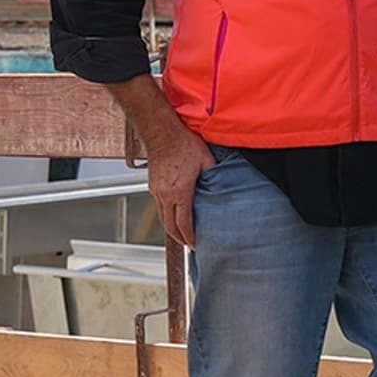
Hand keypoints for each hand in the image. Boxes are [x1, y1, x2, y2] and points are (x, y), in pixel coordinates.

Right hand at [140, 122, 215, 245]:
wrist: (161, 132)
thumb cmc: (182, 143)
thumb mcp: (206, 160)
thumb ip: (215, 175)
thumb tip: (223, 184)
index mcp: (180, 192)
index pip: (183, 223)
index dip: (189, 237)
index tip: (195, 244)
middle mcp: (165, 195)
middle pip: (169, 226)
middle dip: (179, 238)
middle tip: (189, 244)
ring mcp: (156, 191)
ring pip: (162, 217)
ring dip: (171, 228)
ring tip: (181, 233)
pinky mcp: (152, 185)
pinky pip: (159, 206)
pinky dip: (166, 215)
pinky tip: (174, 213)